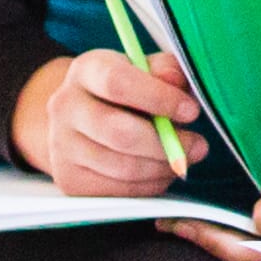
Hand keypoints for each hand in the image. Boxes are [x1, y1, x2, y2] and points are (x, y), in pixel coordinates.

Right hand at [10, 46, 210, 195]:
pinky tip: (160, 172)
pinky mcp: (69, 180)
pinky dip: (149, 185)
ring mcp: (62, 146)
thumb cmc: (126, 90)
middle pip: (120, 133)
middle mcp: (66, 106)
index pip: (118, 83)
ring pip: (122, 167)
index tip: (191, 110)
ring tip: (183, 159)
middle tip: (198, 146)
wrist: (82, 120)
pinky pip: (117, 190)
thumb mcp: (145, 69)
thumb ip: (165, 70)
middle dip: (167, 144)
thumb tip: (176, 82)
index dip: (159, 98)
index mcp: (86, 70)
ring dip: (162, 167)